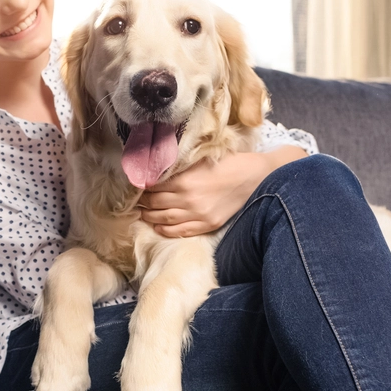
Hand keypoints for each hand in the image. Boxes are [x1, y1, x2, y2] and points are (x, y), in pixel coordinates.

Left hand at [137, 145, 307, 237]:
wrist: (255, 177)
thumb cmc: (229, 163)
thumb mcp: (200, 159)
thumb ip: (179, 167)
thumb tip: (156, 170)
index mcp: (184, 180)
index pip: (153, 187)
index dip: (142, 187)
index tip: (135, 186)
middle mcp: (188, 199)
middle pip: (155, 204)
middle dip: (142, 202)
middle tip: (135, 200)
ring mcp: (198, 215)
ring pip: (164, 219)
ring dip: (149, 216)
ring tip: (142, 213)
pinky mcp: (207, 224)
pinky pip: (180, 231)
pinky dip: (165, 230)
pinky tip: (157, 226)